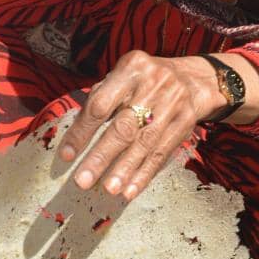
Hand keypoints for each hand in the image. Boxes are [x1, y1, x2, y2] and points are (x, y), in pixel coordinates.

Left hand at [57, 50, 228, 201]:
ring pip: (145, 142)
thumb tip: (75, 139)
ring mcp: (173, 102)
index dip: (82, 131)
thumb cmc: (143, 83)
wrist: (192, 80)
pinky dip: (145, 174)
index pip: (100, 104)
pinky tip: (130, 190)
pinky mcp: (186, 121)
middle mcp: (153, 83)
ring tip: (109, 189)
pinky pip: (162, 152)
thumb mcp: (122, 79)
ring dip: (125, 169)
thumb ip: (100, 101)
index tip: (67, 156)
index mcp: (131, 68)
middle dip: (101, 156)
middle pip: (123, 126)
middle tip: (83, 180)